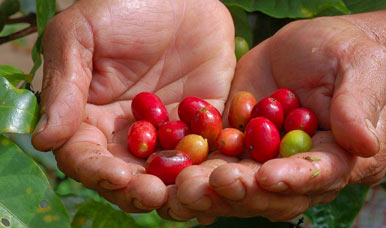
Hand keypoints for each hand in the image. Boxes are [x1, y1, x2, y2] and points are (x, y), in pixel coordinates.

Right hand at [31, 0, 234, 211]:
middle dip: (141, 190)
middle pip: (129, 176)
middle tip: (157, 196)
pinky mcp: (204, 121)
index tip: (118, 178)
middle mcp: (127, 132)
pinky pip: (209, 151)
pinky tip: (223, 182)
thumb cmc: (122, 5)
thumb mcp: (81, 35)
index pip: (86, 156)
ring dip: (178, 189)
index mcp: (90, 116)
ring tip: (190, 198)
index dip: (99, 171)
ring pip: (169, 173)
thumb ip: (65, 86)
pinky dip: (214, 168)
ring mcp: (168, 130)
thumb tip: (43, 140)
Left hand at [166, 17, 385, 221]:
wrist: (316, 46)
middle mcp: (304, 170)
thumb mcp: (361, 68)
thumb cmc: (349, 53)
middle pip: (275, 194)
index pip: (320, 174)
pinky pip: (218, 163)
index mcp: (343, 158)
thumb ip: (358, 104)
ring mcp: (270, 162)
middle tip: (212, 185)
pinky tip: (169, 179)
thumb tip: (364, 144)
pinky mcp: (241, 146)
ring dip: (212, 191)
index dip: (295, 179)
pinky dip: (195, 172)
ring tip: (182, 188)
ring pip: (242, 186)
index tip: (268, 177)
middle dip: (243, 192)